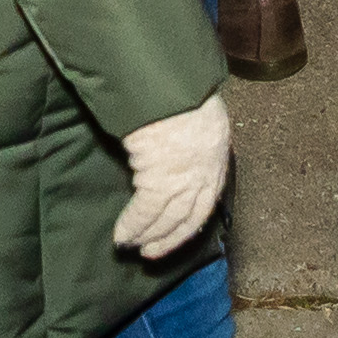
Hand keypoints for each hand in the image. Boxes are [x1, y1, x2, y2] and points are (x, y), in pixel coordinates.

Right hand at [106, 92, 230, 259]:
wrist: (173, 86)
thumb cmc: (184, 88)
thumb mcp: (200, 110)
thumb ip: (193, 132)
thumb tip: (176, 142)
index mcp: (216, 155)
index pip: (207, 199)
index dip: (191, 219)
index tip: (179, 230)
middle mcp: (204, 174)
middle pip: (188, 217)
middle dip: (169, 237)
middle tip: (151, 252)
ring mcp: (183, 181)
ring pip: (165, 218)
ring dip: (147, 236)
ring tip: (130, 245)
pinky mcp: (159, 183)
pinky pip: (144, 212)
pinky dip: (132, 226)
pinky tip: (121, 237)